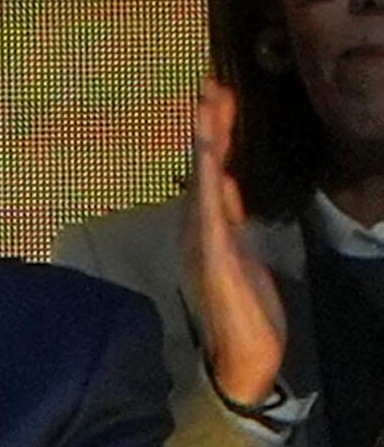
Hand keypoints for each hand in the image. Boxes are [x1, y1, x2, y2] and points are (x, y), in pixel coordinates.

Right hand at [181, 78, 287, 408]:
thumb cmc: (245, 315)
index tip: (215, 97)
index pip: (213, 174)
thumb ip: (231, 222)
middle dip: (209, 129)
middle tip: (209, 86)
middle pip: (205, 171)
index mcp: (210, 230)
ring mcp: (206, 245)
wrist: (241, 360)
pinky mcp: (216, 260)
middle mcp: (201, 232)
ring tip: (207, 109)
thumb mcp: (243, 257)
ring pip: (205, 186)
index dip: (214, 136)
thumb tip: (227, 185)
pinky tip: (212, 164)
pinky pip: (212, 216)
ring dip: (206, 148)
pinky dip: (210, 187)